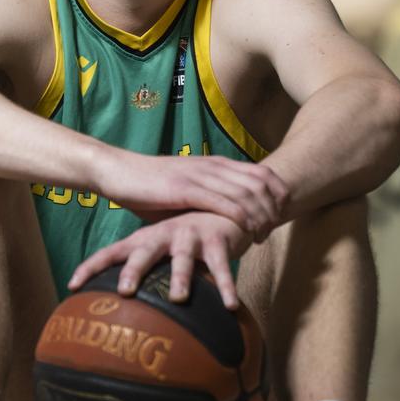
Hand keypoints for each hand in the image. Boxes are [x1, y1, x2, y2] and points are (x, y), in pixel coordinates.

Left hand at [68, 212, 253, 310]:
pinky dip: (226, 286)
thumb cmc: (185, 234)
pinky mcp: (217, 239)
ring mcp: (190, 235)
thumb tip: (120, 303)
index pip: (111, 253)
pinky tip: (230, 306)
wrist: (222, 203)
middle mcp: (164, 235)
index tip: (71, 286)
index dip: (91, 267)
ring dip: (180, 277)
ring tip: (178, 298)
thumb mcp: (160, 247)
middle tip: (125, 292)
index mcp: (144, 238)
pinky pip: (221, 266)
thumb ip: (144, 268)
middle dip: (133, 271)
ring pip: (183, 259)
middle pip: (143, 253)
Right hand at [100, 152, 288, 238]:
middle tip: (272, 231)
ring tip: (262, 236)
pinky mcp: (185, 189)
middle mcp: (213, 167)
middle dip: (273, 208)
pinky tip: (246, 231)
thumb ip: (209, 198)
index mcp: (217, 164)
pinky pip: (222, 202)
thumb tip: (227, 219)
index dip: (278, 194)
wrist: (119, 172)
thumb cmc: (151, 186)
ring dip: (260, 216)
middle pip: (261, 183)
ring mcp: (200, 176)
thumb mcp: (188, 188)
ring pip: (246, 193)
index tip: (280, 216)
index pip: (263, 173)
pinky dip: (240, 217)